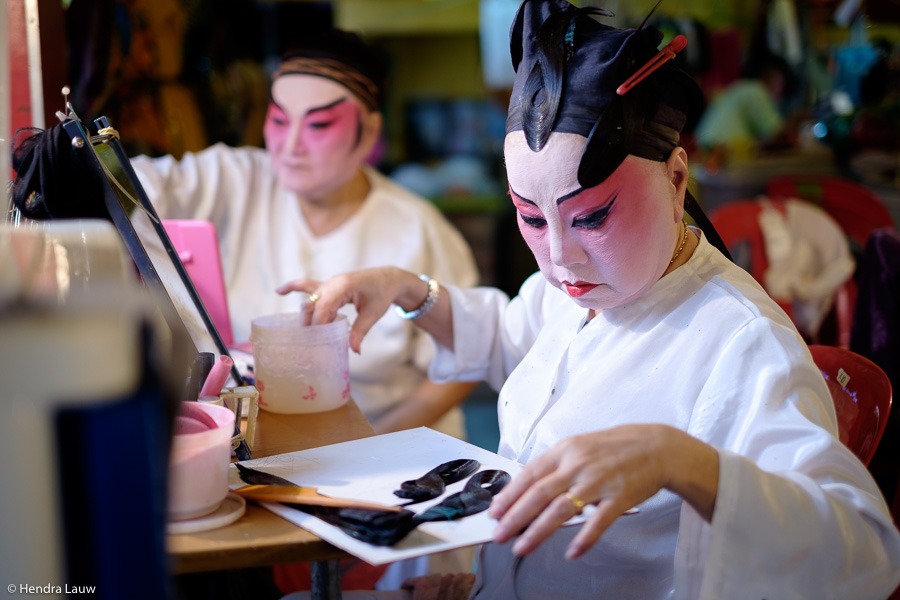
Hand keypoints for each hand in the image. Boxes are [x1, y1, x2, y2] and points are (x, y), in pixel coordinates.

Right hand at [277, 267, 422, 352]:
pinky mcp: (329, 285)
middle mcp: (332, 283)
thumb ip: (361, 331)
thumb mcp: (373, 313)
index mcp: (343, 286)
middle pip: (313, 305)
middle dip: (310, 324)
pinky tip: (279, 291)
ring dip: (307, 316)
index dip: (319, 325)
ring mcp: (329, 283)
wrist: (389, 279)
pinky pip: (308, 285)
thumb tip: (354, 350)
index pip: (324, 308)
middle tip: (311, 343)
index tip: (318, 341)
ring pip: (310, 300)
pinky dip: (294, 287)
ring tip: (304, 334)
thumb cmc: (382, 294)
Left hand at [489, 425, 717, 559]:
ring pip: (562, 509)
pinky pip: (598, 522)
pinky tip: (571, 552)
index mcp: (566, 450)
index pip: (530, 474)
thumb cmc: (616, 448)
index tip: (495, 512)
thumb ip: (556, 467)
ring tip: (522, 547)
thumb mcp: (580, 447)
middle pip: (539, 493)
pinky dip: (584, 538)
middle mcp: (579, 464)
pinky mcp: (619, 497)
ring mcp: (599, 481)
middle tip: (499, 535)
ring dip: (539, 531)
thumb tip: (528, 490)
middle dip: (515, 517)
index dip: (510, 495)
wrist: (656, 447)